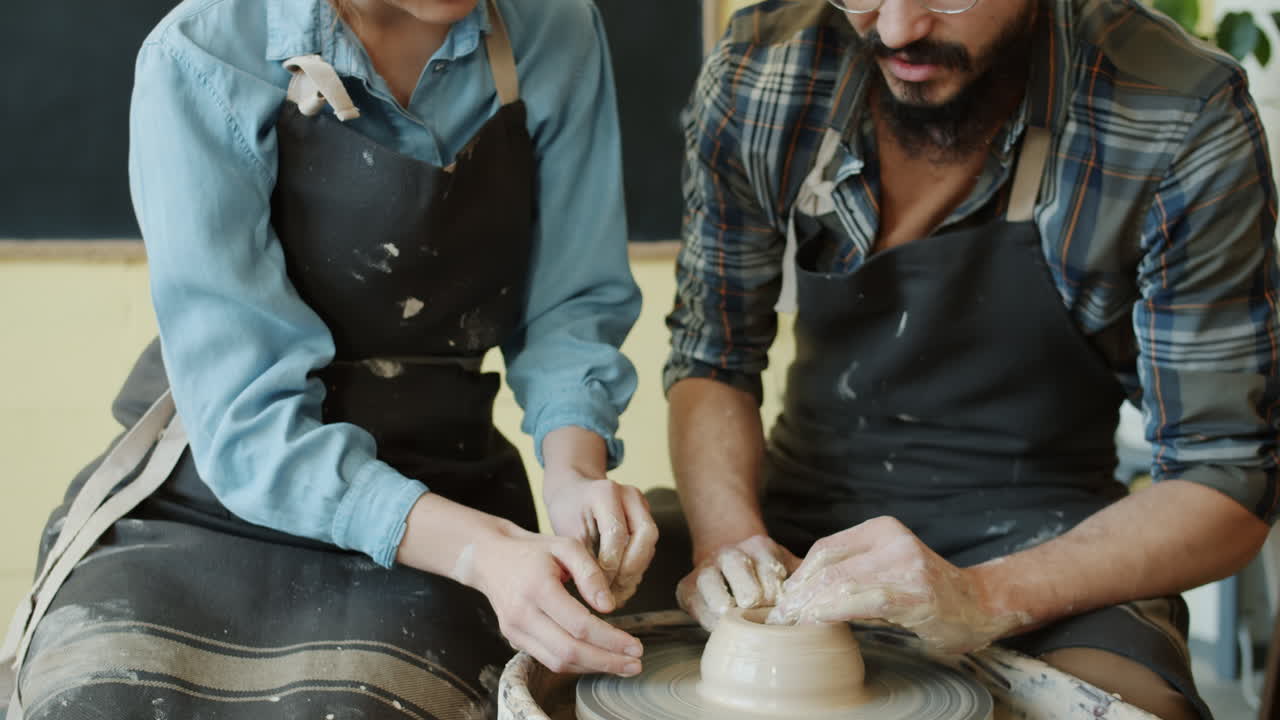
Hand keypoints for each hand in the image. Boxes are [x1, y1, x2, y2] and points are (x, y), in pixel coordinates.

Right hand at [468, 519, 644, 674]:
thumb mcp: (566, 546)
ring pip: (557, 662)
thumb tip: (609, 607)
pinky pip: (548, 659)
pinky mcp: (514, 639)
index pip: (579, 625)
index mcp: (537, 588)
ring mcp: (515, 630)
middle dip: (606, 662)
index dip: (610, 640)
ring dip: (592, 668)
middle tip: (635, 665)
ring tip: (622, 666)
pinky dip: (575, 664)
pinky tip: (597, 659)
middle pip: (569, 651)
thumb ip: (591, 573)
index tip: (636, 646)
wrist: (490, 558)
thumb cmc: (533, 550)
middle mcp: (522, 614)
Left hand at [543, 473, 657, 607]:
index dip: (611, 563)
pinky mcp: (645, 518)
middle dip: (632, 567)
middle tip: (615, 590)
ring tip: (616, 593)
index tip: (599, 583)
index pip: (617, 532)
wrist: (574, 492)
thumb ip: (586, 557)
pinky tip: (620, 584)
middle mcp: (630, 495)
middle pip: (647, 534)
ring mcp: (641, 505)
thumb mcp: (568, 533)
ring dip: (635, 571)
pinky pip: (647, 547)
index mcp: (606, 492)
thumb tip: (602, 589)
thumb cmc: (568, 510)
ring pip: (650, 543)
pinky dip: (635, 568)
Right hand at [677, 535, 800, 629]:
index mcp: (759, 548)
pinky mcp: (686, 588)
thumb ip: (807, 578)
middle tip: (760, 611)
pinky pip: (695, 605)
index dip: (779, 593)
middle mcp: (729, 554)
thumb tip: (835, 600)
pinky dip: (708, 620)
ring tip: (738, 620)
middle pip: (741, 575)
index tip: (784, 608)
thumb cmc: (764, 573)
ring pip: (713, 586)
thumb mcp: (787, 567)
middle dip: (753, 597)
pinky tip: (722, 627)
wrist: (724, 556)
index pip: (771, 569)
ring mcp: (705, 569)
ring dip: (727, 607)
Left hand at [766, 517, 1027, 652]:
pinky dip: (834, 610)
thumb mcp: (885, 572)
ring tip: (793, 622)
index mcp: (882, 529)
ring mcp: (906, 564)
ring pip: (841, 581)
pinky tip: (817, 621)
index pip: (826, 548)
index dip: (800, 576)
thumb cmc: (925, 595)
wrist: (980, 607)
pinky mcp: (915, 592)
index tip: (784, 599)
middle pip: (829, 563)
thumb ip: (850, 574)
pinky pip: (864, 599)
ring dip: (811, 604)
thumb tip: (800, 593)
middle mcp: (893, 540)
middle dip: (799, 592)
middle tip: (781, 615)